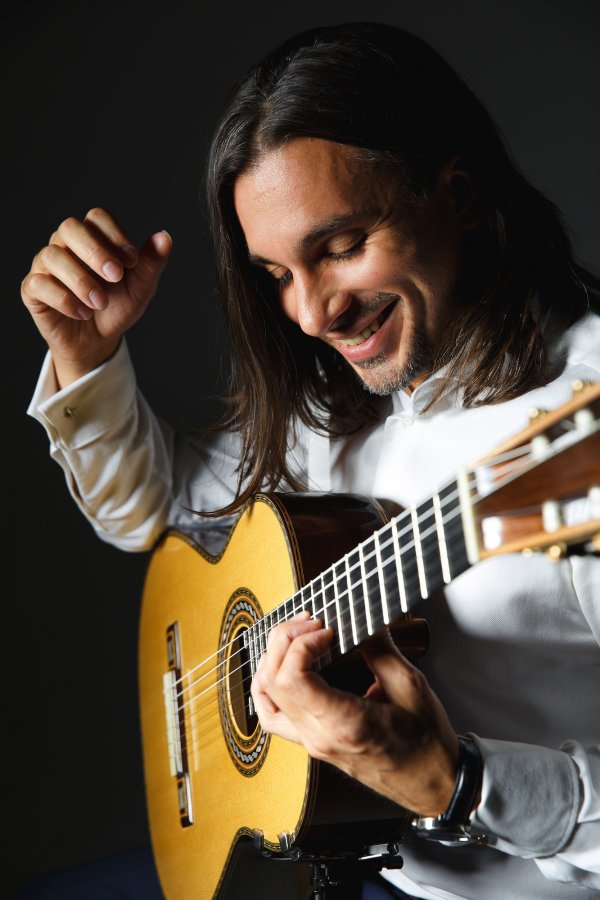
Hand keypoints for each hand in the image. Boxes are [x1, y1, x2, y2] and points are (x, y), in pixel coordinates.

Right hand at [21, 208, 172, 387]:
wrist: (98, 341)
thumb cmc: (117, 307)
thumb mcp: (140, 288)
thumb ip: (151, 263)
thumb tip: (165, 237)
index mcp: (93, 237)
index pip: (97, 217)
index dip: (115, 235)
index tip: (132, 261)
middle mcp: (65, 245)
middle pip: (70, 227)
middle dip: (95, 251)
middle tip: (116, 276)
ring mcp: (46, 266)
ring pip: (52, 256)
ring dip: (81, 280)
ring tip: (101, 303)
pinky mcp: (33, 290)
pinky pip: (38, 284)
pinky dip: (63, 299)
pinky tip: (83, 313)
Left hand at [251, 613, 458, 815]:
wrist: (431, 784)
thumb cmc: (426, 745)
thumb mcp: (411, 686)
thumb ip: (380, 649)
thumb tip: (362, 618)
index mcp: (343, 724)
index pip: (291, 679)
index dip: (300, 644)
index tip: (325, 631)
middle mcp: (319, 737)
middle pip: (272, 681)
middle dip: (286, 641)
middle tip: (312, 623)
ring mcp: (311, 742)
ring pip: (265, 698)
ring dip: (273, 660)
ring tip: (297, 639)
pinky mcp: (312, 741)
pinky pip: (273, 714)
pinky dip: (271, 685)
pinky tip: (286, 667)